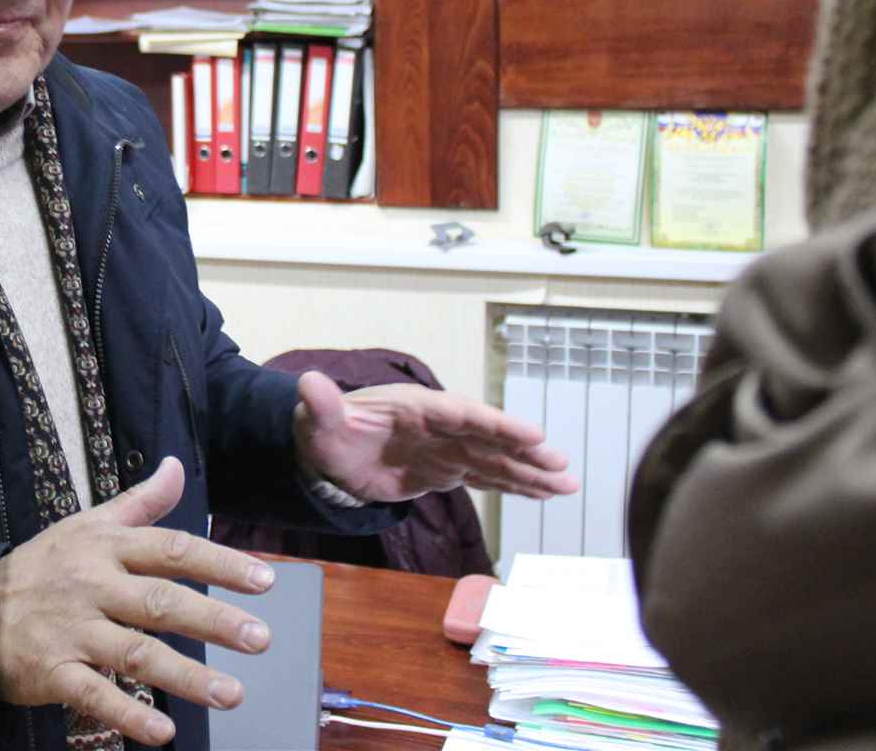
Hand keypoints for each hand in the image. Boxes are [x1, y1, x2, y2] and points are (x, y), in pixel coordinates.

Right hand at [0, 457, 275, 745]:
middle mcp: (93, 586)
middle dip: (214, 620)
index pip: (171, 549)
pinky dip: (128, 713)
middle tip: (260, 639)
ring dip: (187, 676)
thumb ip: (140, 501)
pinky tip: (162, 731)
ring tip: (232, 694)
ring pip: (136, 652)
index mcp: (105, 547)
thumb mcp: (88, 524)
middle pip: (160, 602)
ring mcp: (73, 630)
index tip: (263, 580)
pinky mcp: (53, 671)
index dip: (219, 562)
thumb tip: (176, 467)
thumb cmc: (43, 566)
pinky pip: (95, 694)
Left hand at [294, 371, 579, 502]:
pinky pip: (486, 476)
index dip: (496, 424)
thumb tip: (309, 383)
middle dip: (524, 450)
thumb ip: (321, 405)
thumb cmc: (324, 431)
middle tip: (560, 464)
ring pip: (494, 459)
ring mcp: (445, 448)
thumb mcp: (317, 420)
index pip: (461, 414)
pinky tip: (544, 493)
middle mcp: (438, 426)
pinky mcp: (446, 470)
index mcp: (414, 408)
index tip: (532, 433)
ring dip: (529, 471)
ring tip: (567, 484)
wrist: (326, 450)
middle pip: (487, 437)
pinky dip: (514, 485)